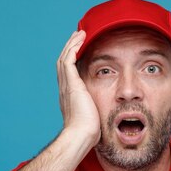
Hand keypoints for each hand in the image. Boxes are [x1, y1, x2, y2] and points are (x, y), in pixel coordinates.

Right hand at [56, 30, 100, 144]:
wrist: (81, 135)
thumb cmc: (88, 132)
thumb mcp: (93, 117)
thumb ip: (96, 110)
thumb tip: (107, 112)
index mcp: (69, 95)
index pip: (68, 72)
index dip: (72, 60)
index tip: (80, 51)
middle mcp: (65, 88)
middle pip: (63, 62)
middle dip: (70, 48)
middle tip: (79, 37)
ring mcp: (66, 86)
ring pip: (64, 58)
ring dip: (72, 44)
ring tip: (80, 34)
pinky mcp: (71, 84)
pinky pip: (68, 60)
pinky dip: (73, 48)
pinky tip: (80, 39)